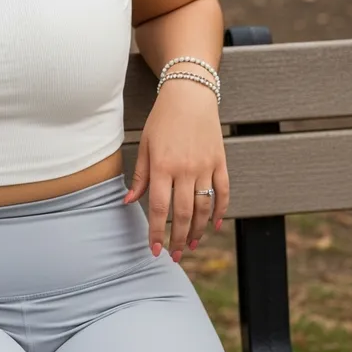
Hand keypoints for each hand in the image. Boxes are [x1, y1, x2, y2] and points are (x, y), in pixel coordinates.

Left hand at [124, 78, 228, 262]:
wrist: (189, 95)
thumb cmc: (162, 119)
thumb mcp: (145, 145)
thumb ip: (140, 176)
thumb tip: (128, 202)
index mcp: (162, 166)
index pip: (158, 207)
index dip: (156, 231)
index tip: (154, 250)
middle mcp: (185, 169)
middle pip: (183, 214)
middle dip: (178, 239)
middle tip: (175, 256)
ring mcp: (205, 167)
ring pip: (204, 208)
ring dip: (198, 231)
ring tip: (191, 246)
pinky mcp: (220, 162)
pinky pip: (223, 193)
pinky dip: (220, 212)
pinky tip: (213, 227)